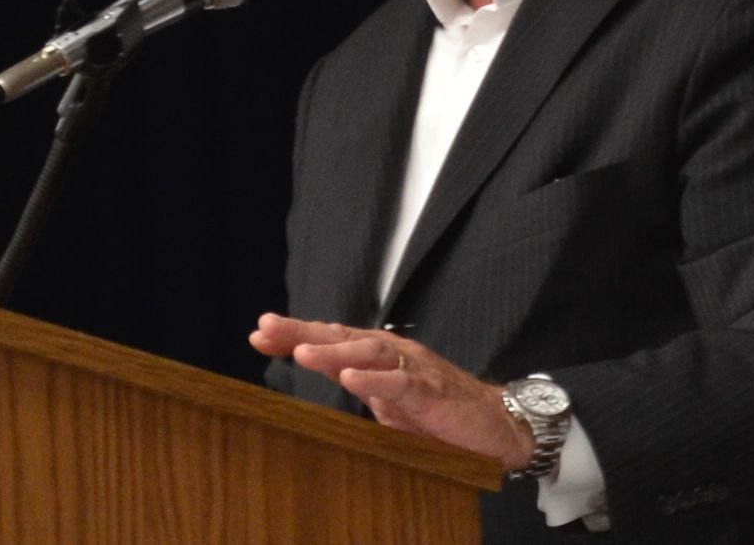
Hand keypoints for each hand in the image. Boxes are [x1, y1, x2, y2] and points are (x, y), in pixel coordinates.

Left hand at [251, 313, 532, 468]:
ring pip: (368, 352)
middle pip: (342, 336)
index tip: (258, 333)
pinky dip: (376, 380)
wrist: (494, 427)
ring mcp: (413, 370)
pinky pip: (402, 382)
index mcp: (377, 358)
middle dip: (302, 332)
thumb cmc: (437, 414)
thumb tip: (322, 385)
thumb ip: (359, 387)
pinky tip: (351, 379)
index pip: (331, 339)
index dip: (296, 335)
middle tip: (266, 327)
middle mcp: (392, 355)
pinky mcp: (433, 392)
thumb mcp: (388, 403)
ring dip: (334, 352)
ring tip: (301, 353)